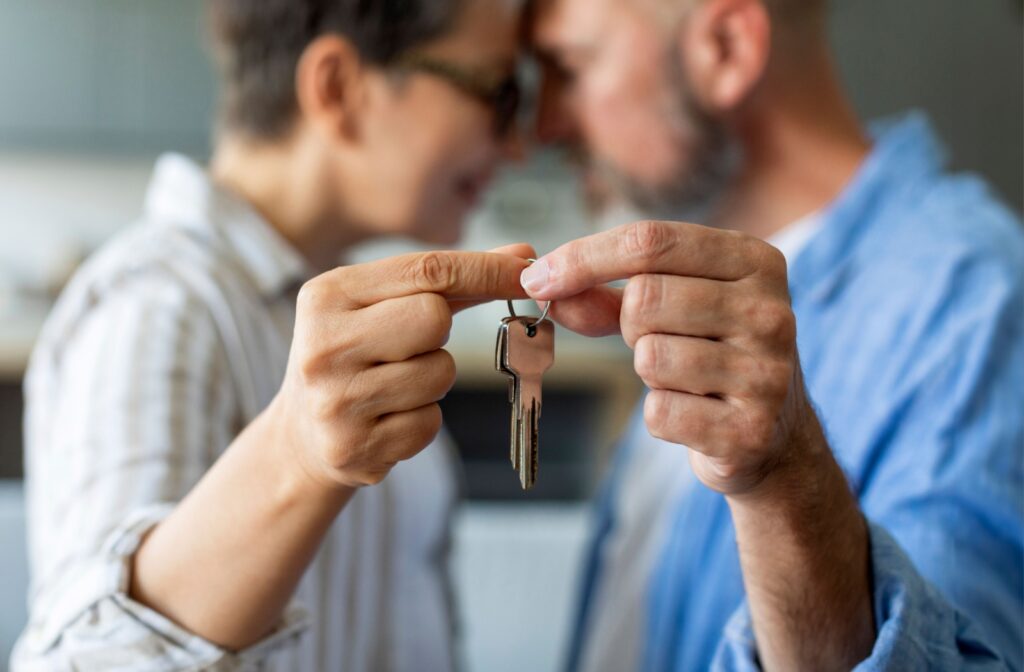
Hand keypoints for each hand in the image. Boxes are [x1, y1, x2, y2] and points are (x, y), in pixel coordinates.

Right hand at [272, 245, 533, 489]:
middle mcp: (324, 345)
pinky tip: (388, 417)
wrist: (302, 435)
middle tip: (412, 345)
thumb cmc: (357, 356)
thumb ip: (450, 282)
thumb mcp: (384, 307)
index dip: (485, 269)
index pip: (425, 271)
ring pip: (439, 374)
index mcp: (327, 295)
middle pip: (434, 319)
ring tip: (393, 384)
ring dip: (432, 378)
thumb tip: (521, 255)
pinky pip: (430, 423)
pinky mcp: (353, 448)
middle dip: (440, 332)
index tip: (527, 268)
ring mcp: (335, 401)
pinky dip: (422, 419)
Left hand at [520, 220, 822, 496]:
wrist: (773, 435)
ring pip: (650, 356)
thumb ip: (608, 293)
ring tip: (685, 379)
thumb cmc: (712, 353)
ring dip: (649, 372)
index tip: (537, 279)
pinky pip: (659, 412)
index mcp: (754, 260)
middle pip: (645, 298)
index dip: (583, 258)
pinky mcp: (750, 431)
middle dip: (629, 325)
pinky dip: (661, 415)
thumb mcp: (672, 308)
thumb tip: (544, 286)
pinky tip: (694, 415)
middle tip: (656, 341)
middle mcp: (771, 310)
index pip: (652, 240)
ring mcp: (767, 372)